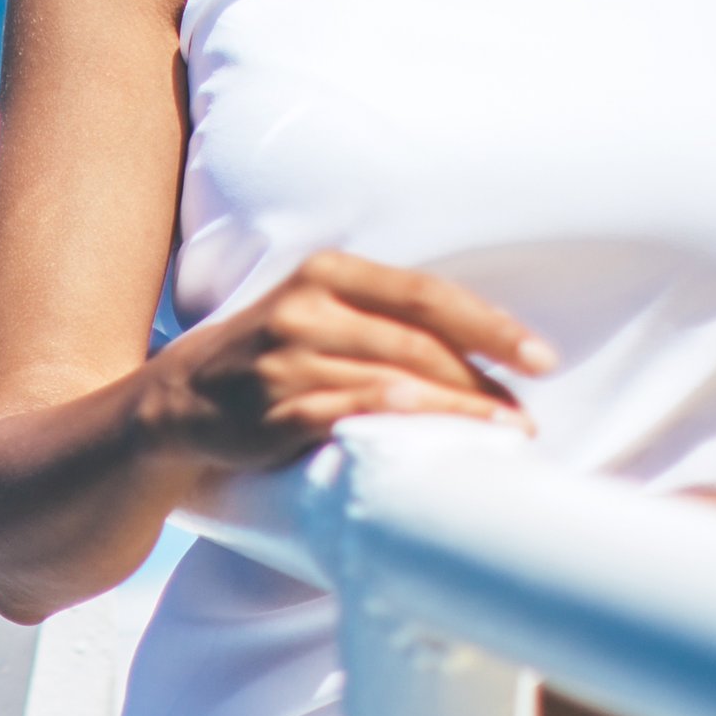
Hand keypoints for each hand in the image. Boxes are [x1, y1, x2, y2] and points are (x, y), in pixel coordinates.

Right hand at [137, 251, 551, 469]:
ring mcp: (285, 361)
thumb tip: (482, 354)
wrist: (174, 401)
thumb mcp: (316, 312)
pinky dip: (398, 426)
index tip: (542, 359)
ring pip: (392, 382)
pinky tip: (434, 442)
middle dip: (483, 383)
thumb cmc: (267, 357)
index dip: (491, 327)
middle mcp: (305, 310)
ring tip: (503, 436)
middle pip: (418, 343)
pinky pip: (348, 416)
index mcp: (324, 273)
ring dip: (458, 414)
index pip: (425, 294)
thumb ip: (383, 318)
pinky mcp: (272, 410)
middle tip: (527, 417)